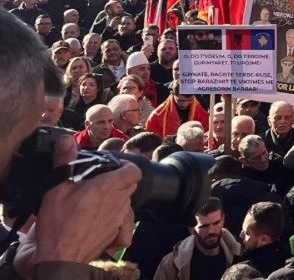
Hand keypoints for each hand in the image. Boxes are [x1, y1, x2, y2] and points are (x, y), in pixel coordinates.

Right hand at [24, 133, 140, 267]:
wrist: (61, 257)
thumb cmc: (58, 223)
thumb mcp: (56, 189)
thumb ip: (65, 162)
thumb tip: (67, 140)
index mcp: (108, 187)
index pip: (134, 170)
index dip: (126, 166)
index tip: (112, 166)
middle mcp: (120, 201)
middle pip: (131, 184)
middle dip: (119, 180)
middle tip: (98, 182)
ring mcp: (120, 218)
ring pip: (127, 201)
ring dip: (117, 198)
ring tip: (96, 201)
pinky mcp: (117, 233)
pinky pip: (126, 221)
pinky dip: (119, 217)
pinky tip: (105, 218)